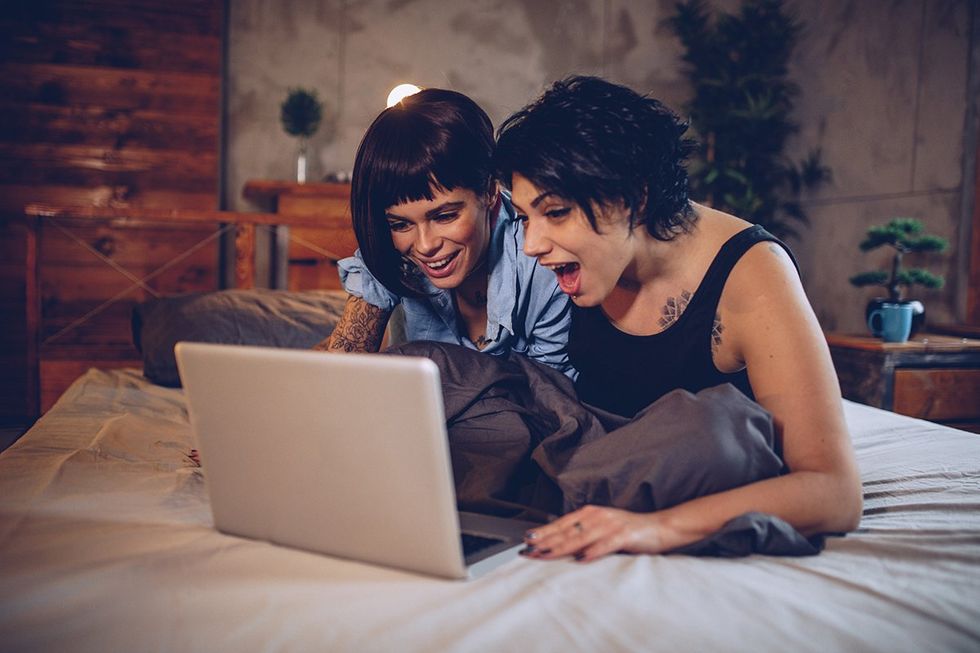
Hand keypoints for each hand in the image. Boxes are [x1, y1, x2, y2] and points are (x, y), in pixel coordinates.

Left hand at [520, 505, 667, 561]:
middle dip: (546, 541)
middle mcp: (598, 516)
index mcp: (590, 513)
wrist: (660, 526)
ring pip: (581, 537)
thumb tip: (560, 546)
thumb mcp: (602, 528)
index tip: (526, 541)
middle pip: (567, 531)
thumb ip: (584, 535)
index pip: (561, 524)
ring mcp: (611, 525)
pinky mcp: (624, 535)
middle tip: (528, 550)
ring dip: (561, 547)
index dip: (544, 533)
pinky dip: (593, 552)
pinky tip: (581, 559)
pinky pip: (606, 544)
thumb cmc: (629, 530)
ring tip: (546, 555)